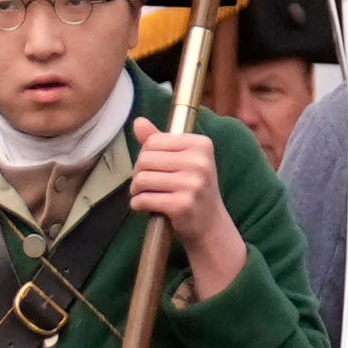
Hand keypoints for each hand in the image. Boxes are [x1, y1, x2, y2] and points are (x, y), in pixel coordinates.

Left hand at [131, 123, 247, 297]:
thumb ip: (160, 140)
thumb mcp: (183, 160)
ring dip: (136, 190)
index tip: (152, 168)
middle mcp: (200, 162)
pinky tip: (144, 206)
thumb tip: (138, 121)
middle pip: (145, 159)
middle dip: (138, 173)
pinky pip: (145, 199)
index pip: (154, 141)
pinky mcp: (182, 205)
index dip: (145, 155)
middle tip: (145, 184)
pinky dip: (138, 204)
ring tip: (143, 194)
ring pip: (142, 179)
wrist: (210, 225)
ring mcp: (193, 184)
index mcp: (201, 144)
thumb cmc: (193, 189)